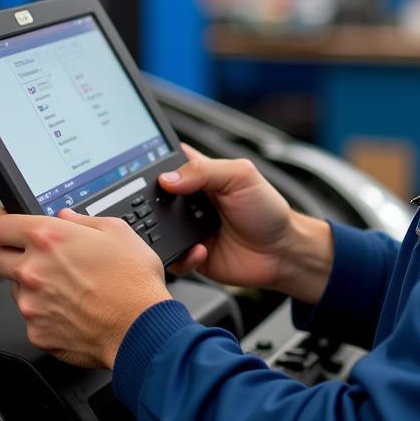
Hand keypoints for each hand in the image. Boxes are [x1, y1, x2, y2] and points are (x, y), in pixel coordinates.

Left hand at [0, 207, 168, 368]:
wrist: (140, 328)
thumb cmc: (133, 281)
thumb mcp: (118, 231)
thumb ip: (83, 220)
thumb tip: (66, 217)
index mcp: (48, 238)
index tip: (3, 221)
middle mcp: (33, 270)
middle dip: (10, 253)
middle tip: (34, 254)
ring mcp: (31, 304)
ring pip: (15, 289)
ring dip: (31, 284)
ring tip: (67, 286)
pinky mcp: (37, 332)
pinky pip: (32, 317)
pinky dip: (46, 312)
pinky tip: (73, 308)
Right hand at [160, 145, 333, 304]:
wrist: (281, 252)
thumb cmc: (267, 210)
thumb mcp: (241, 176)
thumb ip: (204, 170)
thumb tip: (167, 177)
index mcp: (199, 175)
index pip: (165, 162)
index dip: (149, 163)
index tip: (138, 166)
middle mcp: (188, 201)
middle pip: (151, 197)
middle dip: (146, 202)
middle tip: (155, 206)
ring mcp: (186, 229)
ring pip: (153, 230)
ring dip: (158, 232)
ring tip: (176, 231)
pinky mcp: (189, 255)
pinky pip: (171, 258)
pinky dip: (181, 256)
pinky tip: (200, 250)